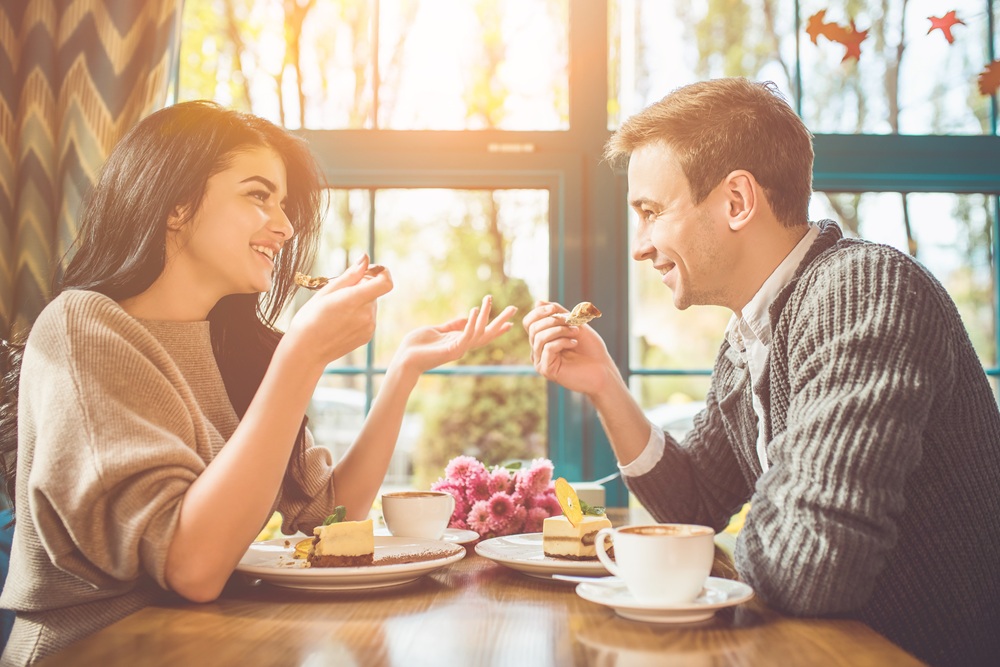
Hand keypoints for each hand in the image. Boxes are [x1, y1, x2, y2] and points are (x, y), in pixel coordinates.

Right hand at [285, 255, 392, 365]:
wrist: (306, 351)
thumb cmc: (310, 318)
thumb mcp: (326, 292)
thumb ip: (350, 275)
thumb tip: (365, 259)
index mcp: (354, 300)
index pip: (385, 283)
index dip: (382, 273)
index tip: (371, 271)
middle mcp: (366, 315)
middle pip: (374, 291)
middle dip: (361, 287)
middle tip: (339, 295)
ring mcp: (369, 327)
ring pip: (371, 304)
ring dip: (359, 302)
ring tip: (337, 311)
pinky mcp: (368, 336)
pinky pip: (368, 317)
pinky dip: (358, 315)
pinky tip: (341, 322)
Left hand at [395, 295, 516, 373]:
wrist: (404, 359)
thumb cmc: (417, 346)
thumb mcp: (436, 330)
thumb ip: (451, 325)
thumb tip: (465, 317)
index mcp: (459, 341)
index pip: (482, 334)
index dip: (496, 328)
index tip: (511, 322)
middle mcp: (462, 346)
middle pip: (487, 334)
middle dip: (501, 321)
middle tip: (515, 308)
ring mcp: (458, 349)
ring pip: (478, 331)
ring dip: (485, 315)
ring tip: (488, 299)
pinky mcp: (451, 350)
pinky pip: (466, 336)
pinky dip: (471, 323)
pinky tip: (475, 310)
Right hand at [522, 300, 615, 396]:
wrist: (603, 370)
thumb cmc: (590, 348)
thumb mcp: (574, 323)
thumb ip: (557, 312)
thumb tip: (537, 302)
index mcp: (542, 339)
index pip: (529, 322)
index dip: (538, 312)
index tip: (554, 309)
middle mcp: (538, 351)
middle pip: (533, 328)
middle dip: (553, 321)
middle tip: (572, 322)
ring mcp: (541, 361)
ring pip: (539, 337)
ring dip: (560, 330)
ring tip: (576, 332)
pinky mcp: (546, 370)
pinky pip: (547, 348)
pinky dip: (562, 342)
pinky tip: (574, 344)